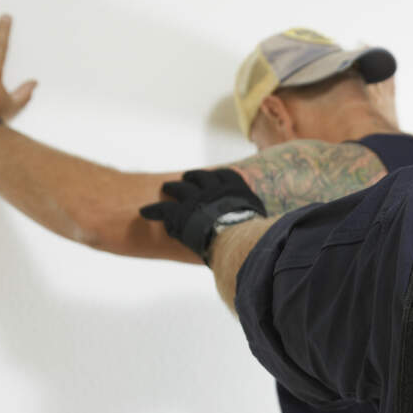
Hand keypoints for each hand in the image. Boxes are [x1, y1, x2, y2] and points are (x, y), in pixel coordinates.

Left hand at [139, 169, 266, 260]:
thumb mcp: (259, 217)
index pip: (224, 175)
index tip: (212, 177)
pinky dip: (153, 210)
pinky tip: (145, 212)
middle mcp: (213, 188)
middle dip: (192, 178)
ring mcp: (195, 198)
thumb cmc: (252, 231)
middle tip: (186, 179)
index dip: (216, 176)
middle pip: (200, 177)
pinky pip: (163, 209)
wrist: (235, 236)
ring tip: (167, 188)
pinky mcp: (179, 213)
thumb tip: (267, 226)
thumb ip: (255, 215)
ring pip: (179, 188)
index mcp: (235, 187)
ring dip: (172, 188)